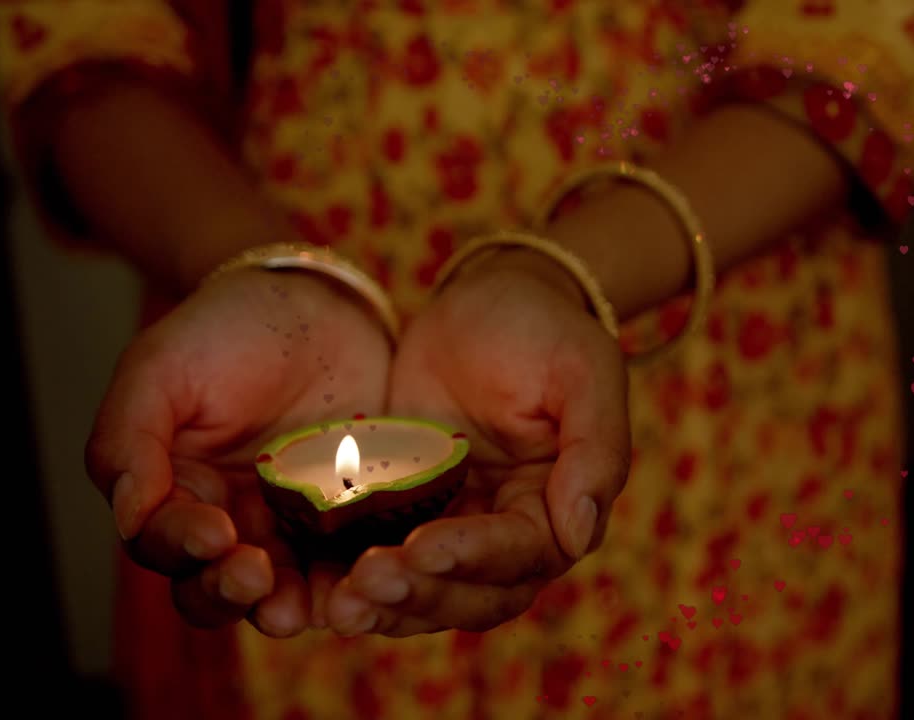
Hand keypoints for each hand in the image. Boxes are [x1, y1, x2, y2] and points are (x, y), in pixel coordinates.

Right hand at [85, 267, 390, 635]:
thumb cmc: (229, 330)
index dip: (184, 548)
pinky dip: (354, 581)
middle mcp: (233, 524)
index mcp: (176, 494)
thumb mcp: (162, 369)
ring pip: (287, 591)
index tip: (213, 534)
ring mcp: (297, 528)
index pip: (166, 544)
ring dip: (292, 606)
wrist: (321, 304)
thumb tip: (127, 517)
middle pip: (219, 588)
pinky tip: (364, 581)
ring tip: (306, 607)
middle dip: (232, 591)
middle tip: (255, 576)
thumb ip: (131, 440)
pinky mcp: (356, 521)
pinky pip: (352, 564)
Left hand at [326, 249, 630, 636]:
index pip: (522, 554)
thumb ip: (595, 451)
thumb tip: (578, 534)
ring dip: (386, 605)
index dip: (474, 557)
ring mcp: (453, 528)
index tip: (422, 547)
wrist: (484, 300)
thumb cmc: (545, 330)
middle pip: (472, 594)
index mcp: (557, 508)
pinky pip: (380, 561)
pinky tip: (317, 587)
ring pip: (425, 592)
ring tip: (339, 604)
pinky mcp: (403, 515)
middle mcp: (509, 535)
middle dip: (423, 594)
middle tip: (367, 581)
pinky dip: (352, 580)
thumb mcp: (583, 372)